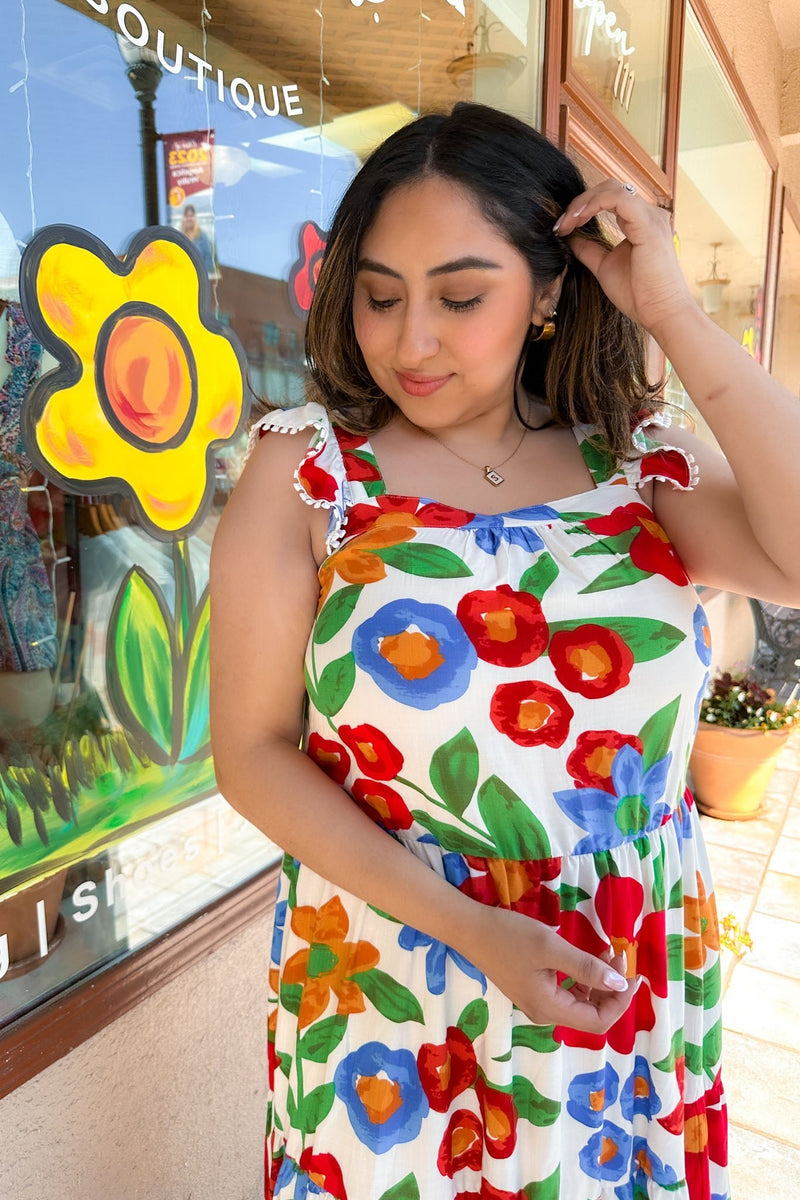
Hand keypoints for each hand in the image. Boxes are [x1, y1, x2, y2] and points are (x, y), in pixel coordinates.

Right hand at [476, 906, 638, 1032]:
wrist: (470, 929)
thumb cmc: (509, 936)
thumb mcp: (551, 947)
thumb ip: (586, 967)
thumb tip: (621, 984)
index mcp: (550, 1008)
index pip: (599, 1021)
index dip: (620, 1000)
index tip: (631, 971)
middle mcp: (545, 1013)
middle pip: (592, 1015)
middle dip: (612, 989)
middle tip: (619, 956)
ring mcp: (538, 1003)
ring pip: (581, 1004)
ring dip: (600, 983)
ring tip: (607, 954)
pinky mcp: (533, 991)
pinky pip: (568, 994)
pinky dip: (584, 980)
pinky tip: (587, 959)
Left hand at [554, 180, 695, 336]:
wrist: (660, 314)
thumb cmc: (639, 295)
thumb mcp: (604, 266)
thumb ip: (588, 249)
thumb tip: (569, 237)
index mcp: (641, 223)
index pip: (609, 199)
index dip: (582, 207)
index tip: (562, 227)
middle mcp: (649, 215)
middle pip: (609, 188)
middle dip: (579, 202)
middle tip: (560, 224)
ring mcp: (651, 216)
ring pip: (611, 188)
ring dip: (582, 202)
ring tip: (566, 223)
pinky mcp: (648, 224)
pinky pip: (617, 198)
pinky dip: (592, 204)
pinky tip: (577, 219)